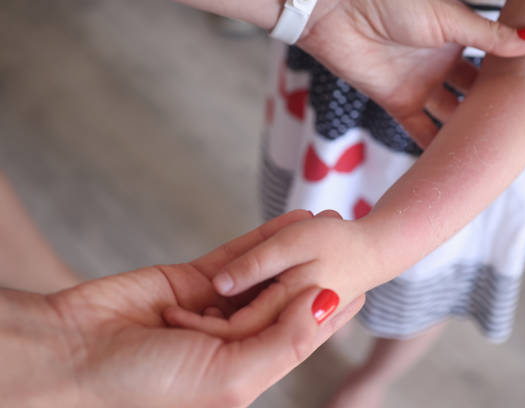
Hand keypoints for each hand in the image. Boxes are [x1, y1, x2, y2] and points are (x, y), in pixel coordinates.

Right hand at [3, 210, 363, 407]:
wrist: (78, 353)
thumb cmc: (148, 380)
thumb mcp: (229, 376)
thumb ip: (281, 342)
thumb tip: (322, 304)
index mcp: (244, 371)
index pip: (298, 338)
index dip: (330, 316)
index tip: (362, 291)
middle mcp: (232, 340)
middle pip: (283, 303)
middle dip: (313, 276)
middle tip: (348, 249)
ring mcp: (211, 308)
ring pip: (262, 275)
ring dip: (291, 252)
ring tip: (322, 224)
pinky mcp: (190, 281)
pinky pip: (235, 256)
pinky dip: (260, 238)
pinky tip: (286, 220)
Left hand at [298, 0, 524, 146]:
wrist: (340, 12)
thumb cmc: (393, 2)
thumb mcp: (449, 19)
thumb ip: (491, 36)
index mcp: (460, 36)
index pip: (494, 62)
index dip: (512, 80)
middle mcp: (443, 62)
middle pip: (474, 93)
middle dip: (492, 110)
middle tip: (518, 132)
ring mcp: (421, 83)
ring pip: (451, 114)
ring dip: (466, 131)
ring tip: (491, 152)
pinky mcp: (397, 101)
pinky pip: (419, 129)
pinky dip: (434, 144)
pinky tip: (454, 160)